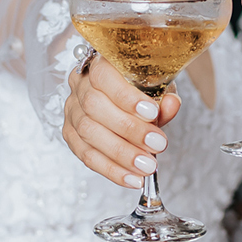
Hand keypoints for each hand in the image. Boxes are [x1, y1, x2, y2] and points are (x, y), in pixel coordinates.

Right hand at [63, 54, 181, 187]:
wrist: (123, 96)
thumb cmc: (140, 87)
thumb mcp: (157, 85)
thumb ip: (163, 96)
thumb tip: (171, 105)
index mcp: (98, 62)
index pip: (103, 76)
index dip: (126, 96)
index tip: (152, 113)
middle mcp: (80, 84)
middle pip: (95, 107)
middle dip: (130, 130)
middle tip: (158, 144)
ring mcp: (72, 110)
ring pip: (89, 133)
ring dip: (121, 154)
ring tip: (147, 166)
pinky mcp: (70, 134)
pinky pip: (87, 156)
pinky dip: (112, 170)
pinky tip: (132, 178)